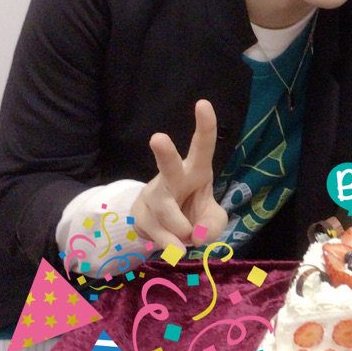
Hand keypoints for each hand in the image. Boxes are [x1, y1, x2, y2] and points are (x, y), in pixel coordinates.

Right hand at [132, 99, 227, 251]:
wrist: (166, 228)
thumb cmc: (195, 213)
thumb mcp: (213, 221)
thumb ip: (212, 227)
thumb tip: (195, 235)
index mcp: (196, 170)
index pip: (203, 146)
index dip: (205, 126)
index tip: (203, 103)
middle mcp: (172, 177)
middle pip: (168, 165)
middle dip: (164, 153)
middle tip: (157, 138)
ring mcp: (153, 194)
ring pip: (165, 210)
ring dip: (180, 228)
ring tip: (187, 238)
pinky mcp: (138, 212)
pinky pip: (155, 231)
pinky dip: (168, 243)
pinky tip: (174, 247)